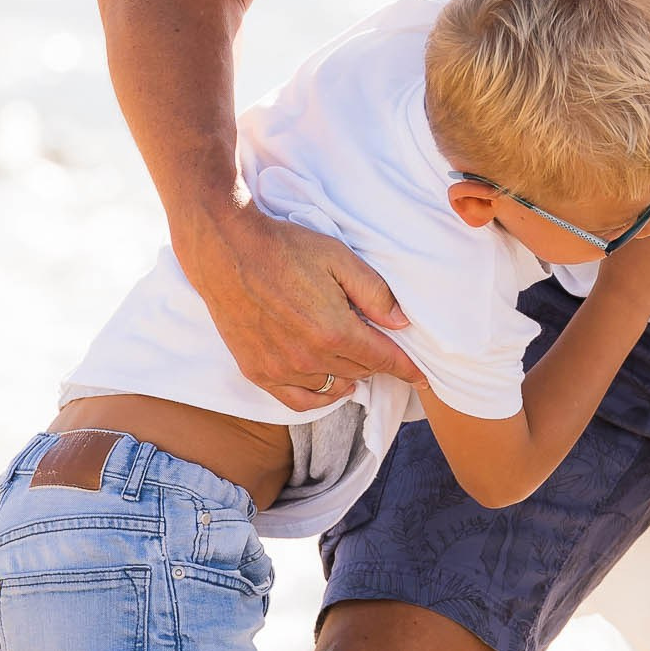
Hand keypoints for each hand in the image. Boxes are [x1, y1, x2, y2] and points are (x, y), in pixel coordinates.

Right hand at [178, 205, 413, 411]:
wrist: (227, 251)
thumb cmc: (285, 249)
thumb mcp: (339, 258)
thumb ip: (374, 292)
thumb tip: (401, 322)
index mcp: (334, 330)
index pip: (383, 360)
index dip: (407, 370)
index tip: (422, 378)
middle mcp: (309, 357)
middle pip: (360, 372)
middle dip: (375, 361)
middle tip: (376, 345)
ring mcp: (281, 369)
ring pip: (332, 388)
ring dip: (349, 376)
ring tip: (352, 360)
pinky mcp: (257, 372)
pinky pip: (298, 401)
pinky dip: (319, 397)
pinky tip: (328, 385)